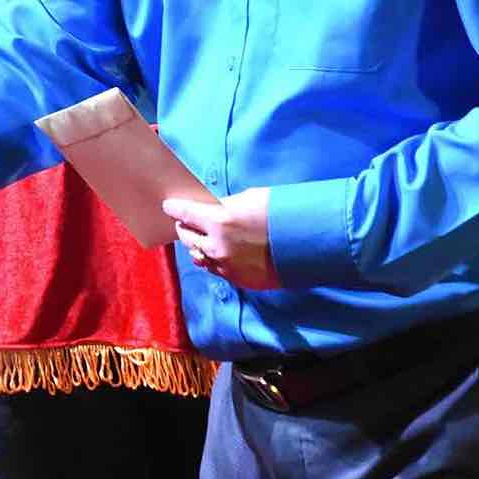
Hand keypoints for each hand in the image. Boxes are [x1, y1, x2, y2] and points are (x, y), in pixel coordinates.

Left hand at [164, 189, 278, 290]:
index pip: (184, 214)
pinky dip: (213, 260)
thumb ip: (226, 206)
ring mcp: (227, 267)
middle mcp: (218, 247)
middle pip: (187, 237)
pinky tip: (218, 253)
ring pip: (199, 256)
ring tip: (201, 238)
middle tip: (185, 221)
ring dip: (198, 246)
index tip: (169, 206)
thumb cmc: (283, 214)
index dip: (175, 208)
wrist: (310, 244)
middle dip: (185, 227)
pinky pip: (216, 269)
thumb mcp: (251, 199)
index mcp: (219, 222)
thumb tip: (213, 208)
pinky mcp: (239, 280)